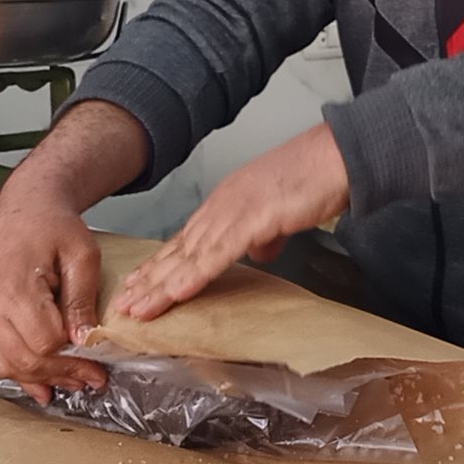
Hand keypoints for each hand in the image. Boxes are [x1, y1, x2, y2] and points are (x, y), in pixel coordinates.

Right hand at [0, 101, 150, 404]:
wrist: (24, 209)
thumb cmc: (56, 227)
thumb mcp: (82, 256)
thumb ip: (81, 299)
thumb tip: (83, 342)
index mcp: (13, 287)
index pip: (45, 341)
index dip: (74, 357)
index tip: (100, 366)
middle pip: (25, 358)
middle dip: (62, 374)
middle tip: (94, 381)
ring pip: (7, 363)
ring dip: (41, 379)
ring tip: (74, 384)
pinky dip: (19, 372)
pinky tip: (42, 385)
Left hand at [114, 122, 348, 319]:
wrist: (340, 155)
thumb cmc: (318, 177)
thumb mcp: (284, 212)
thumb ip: (267, 234)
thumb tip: (260, 253)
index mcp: (229, 201)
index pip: (187, 239)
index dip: (162, 264)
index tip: (140, 283)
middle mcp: (223, 205)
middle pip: (179, 249)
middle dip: (149, 279)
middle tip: (123, 304)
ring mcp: (235, 211)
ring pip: (189, 255)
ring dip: (160, 285)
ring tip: (137, 308)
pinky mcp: (253, 220)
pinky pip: (217, 255)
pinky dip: (193, 276)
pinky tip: (175, 294)